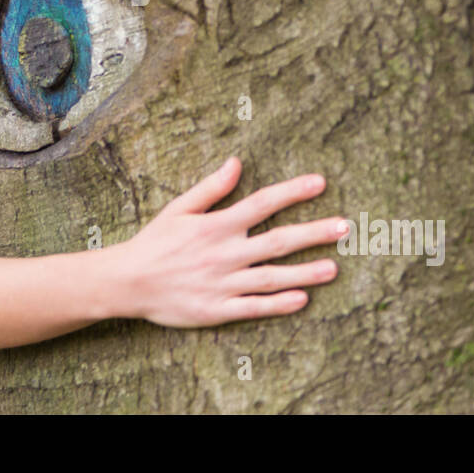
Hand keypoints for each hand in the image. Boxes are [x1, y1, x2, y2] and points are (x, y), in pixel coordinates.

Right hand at [113, 156, 344, 327]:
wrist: (128, 282)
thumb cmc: (155, 242)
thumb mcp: (179, 208)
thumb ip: (211, 188)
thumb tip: (237, 162)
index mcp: (217, 225)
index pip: (262, 203)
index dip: (293, 192)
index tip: (320, 183)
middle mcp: (224, 254)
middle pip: (278, 241)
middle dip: (313, 233)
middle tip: (345, 227)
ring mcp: (223, 284)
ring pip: (272, 277)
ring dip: (305, 273)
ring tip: (334, 268)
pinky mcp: (217, 310)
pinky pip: (253, 307)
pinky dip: (278, 304)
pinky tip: (302, 300)